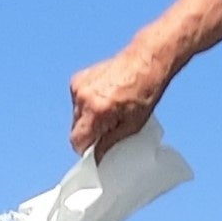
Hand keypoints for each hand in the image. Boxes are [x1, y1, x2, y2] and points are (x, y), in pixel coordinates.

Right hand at [69, 37, 179, 156]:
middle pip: (76, 128)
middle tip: (107, 130)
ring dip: (88, 118)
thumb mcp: (131, 126)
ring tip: (109, 111)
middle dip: (89, 133)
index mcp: (96, 111)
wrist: (145, 62)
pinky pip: (78, 101)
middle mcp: (83, 98)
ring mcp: (79, 86)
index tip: (96, 151)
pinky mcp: (78, 78)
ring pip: (76, 115)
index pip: (77, 141)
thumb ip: (109, 143)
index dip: (87, 150)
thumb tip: (97, 158)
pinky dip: (87, 104)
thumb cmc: (145, 93)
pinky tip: (104, 99)